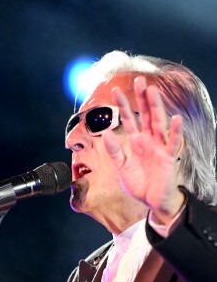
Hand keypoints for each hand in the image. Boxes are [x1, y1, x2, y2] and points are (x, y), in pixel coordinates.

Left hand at [103, 75, 184, 224]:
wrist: (152, 201)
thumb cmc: (139, 184)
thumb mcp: (121, 168)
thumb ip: (114, 152)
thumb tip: (106, 133)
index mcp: (136, 142)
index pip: (129, 120)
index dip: (122, 106)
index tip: (115, 90)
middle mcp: (149, 140)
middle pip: (146, 115)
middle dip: (142, 98)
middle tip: (139, 79)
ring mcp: (160, 147)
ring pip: (159, 123)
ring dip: (156, 107)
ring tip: (153, 91)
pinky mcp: (169, 157)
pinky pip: (173, 142)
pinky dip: (175, 131)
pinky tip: (175, 118)